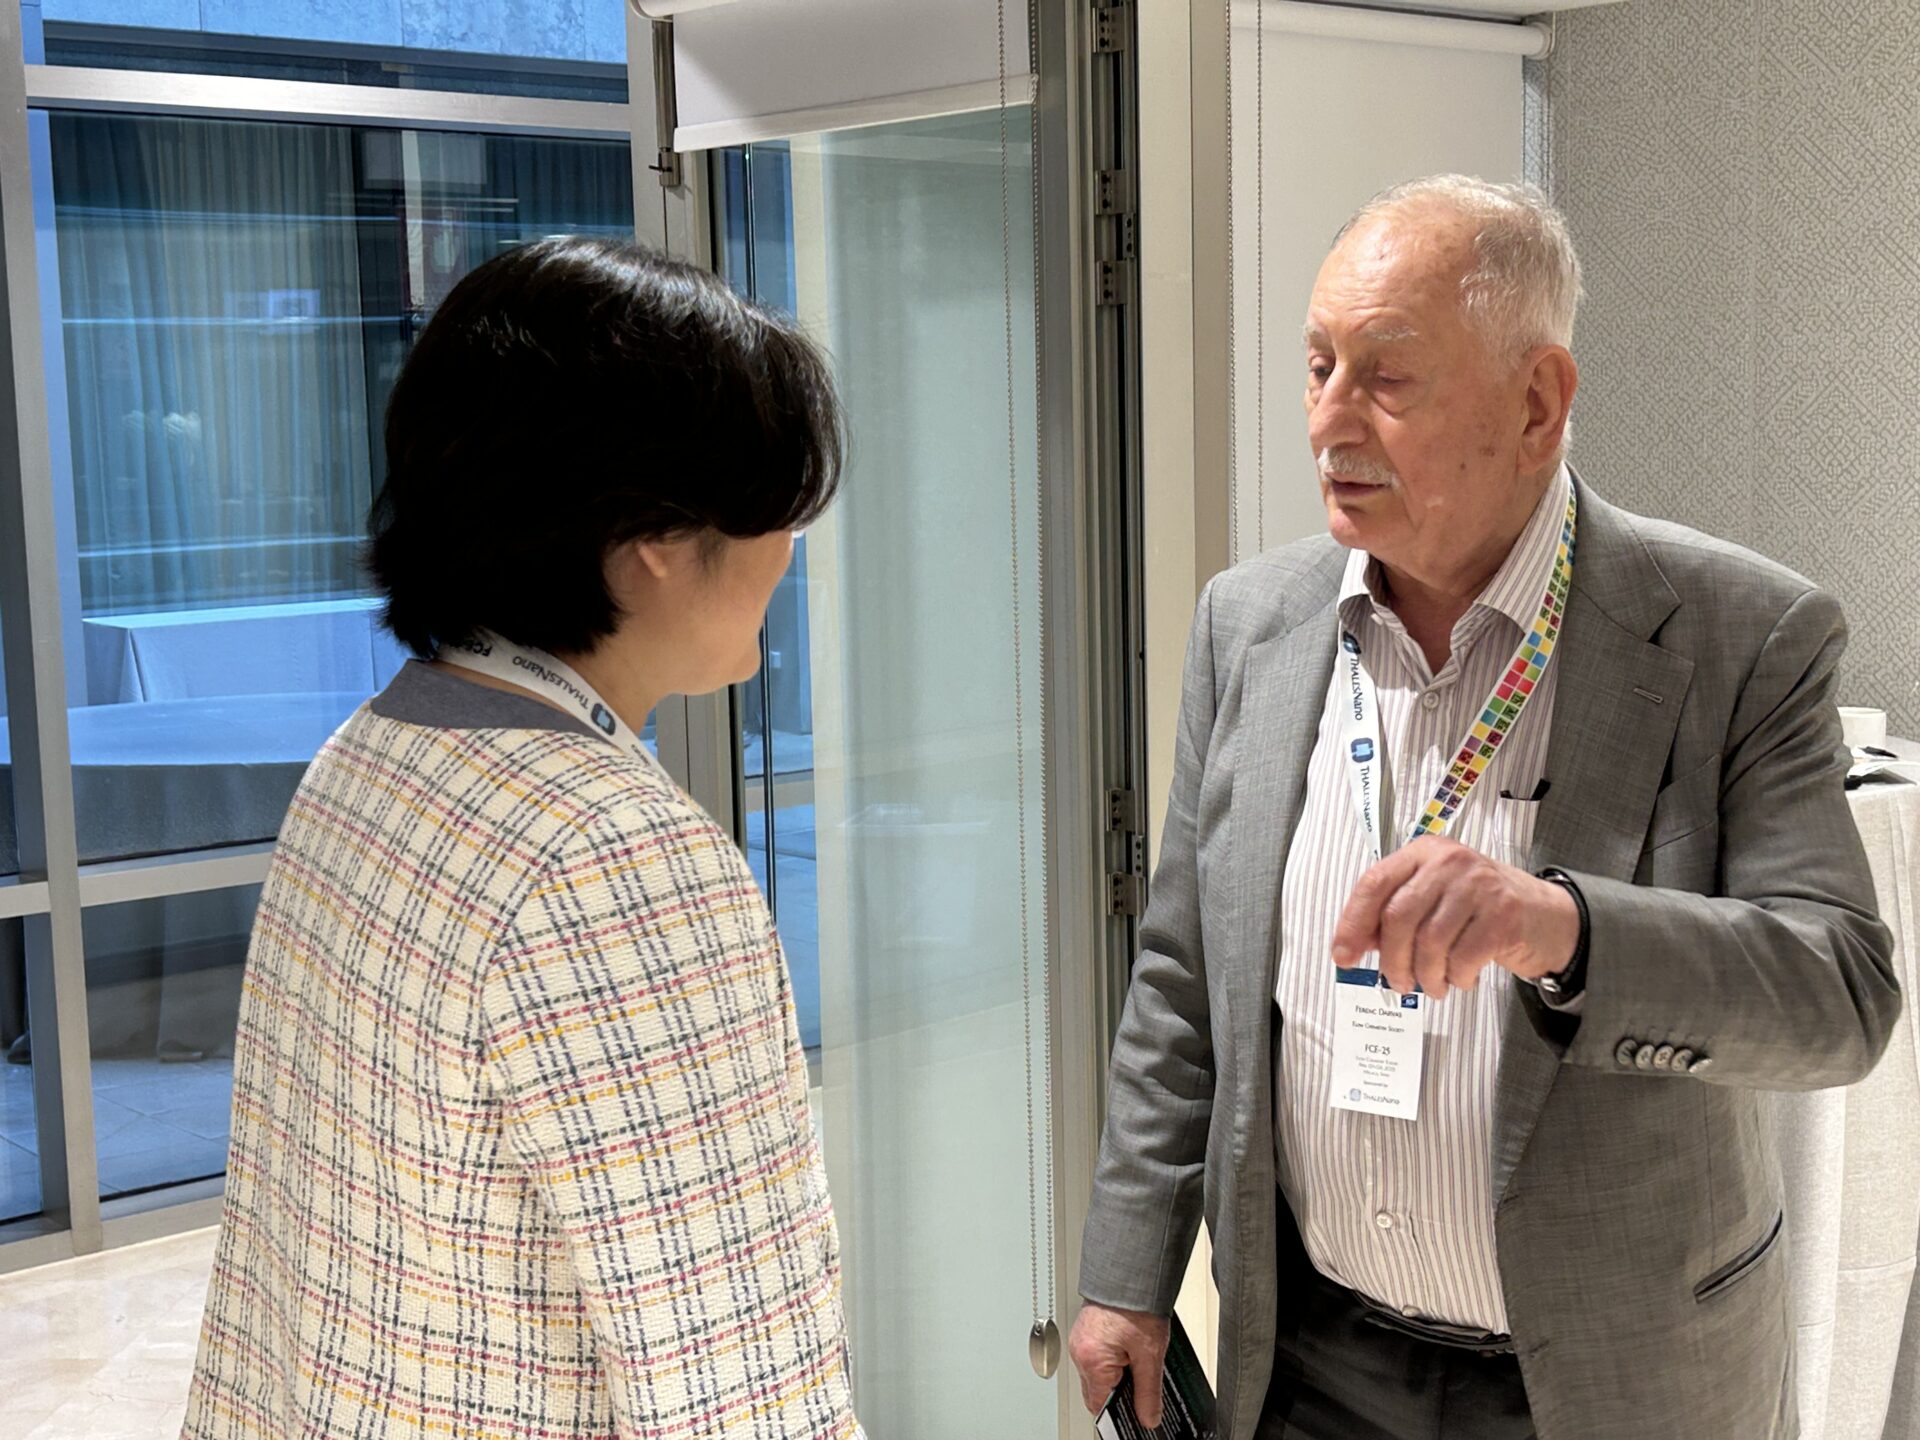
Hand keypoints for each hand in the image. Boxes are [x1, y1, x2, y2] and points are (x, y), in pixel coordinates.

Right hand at [1069, 1302, 1169, 1427]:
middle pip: (1096, 1390)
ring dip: (1117, 1374)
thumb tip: (1147, 1417)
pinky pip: (1096, 1355)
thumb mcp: (1150, 1354)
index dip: (1118, 1413)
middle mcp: (1079, 1350)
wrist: (1133, 1269)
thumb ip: (1148, 1391)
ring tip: (1139, 1363)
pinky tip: (1131, 1350)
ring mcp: (1081, 1338)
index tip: (1135, 1415)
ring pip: (1097, 1372)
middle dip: (1119, 1392)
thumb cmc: (1137, 1303)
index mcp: (1091, 1359)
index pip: (1098, 1405)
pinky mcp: (1086, 1329)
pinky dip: (1113, 1359)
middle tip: (1142, 1387)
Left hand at [1330, 835, 1580, 998]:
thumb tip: (1354, 945)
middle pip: (1399, 916)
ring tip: (1433, 984)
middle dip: (1392, 959)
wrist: (1547, 915)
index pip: (1374, 883)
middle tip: (1397, 981)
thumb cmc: (1479, 909)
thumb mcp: (1434, 898)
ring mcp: (1479, 885)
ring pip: (1430, 941)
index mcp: (1423, 853)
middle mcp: (1449, 861)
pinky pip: (1463, 957)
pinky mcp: (1504, 914)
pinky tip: (1462, 978)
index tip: (1344, 956)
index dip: (1353, 923)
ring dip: (1426, 975)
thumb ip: (1395, 914)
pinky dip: (1457, 977)